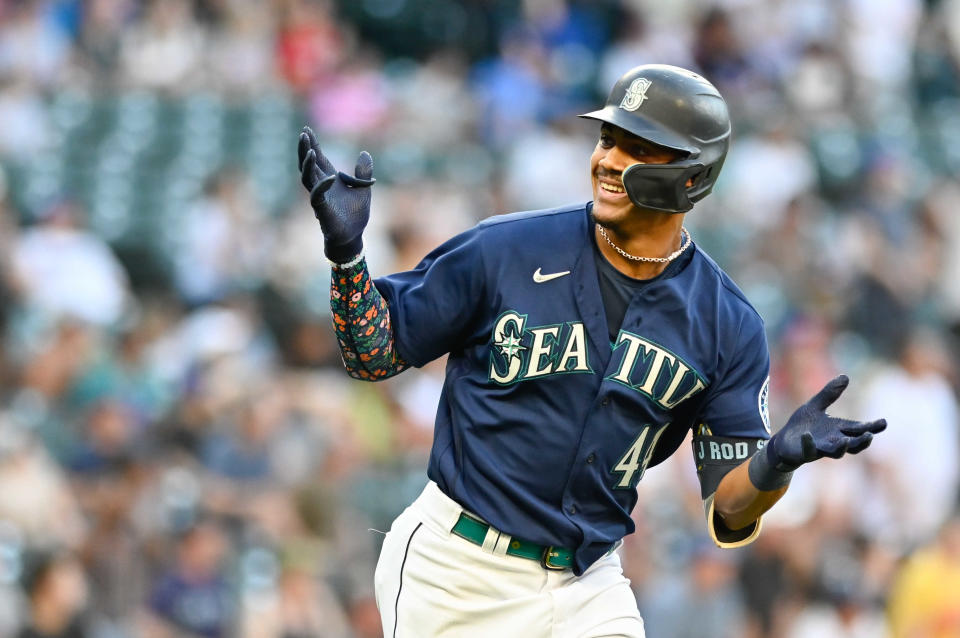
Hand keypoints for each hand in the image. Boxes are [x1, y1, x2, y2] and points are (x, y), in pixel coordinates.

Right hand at [298, 126, 375, 262]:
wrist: (353, 236)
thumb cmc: (355, 214)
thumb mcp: (364, 189)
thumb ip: (363, 172)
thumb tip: (365, 153)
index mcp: (329, 178)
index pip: (318, 158)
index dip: (313, 145)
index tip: (307, 129)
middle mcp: (321, 186)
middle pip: (308, 164)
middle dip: (305, 149)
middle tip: (303, 134)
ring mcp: (319, 197)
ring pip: (307, 177)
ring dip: (307, 163)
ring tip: (309, 149)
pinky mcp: (321, 209)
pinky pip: (317, 195)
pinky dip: (322, 185)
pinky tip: (330, 177)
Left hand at [765, 375, 885, 470]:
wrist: (784, 442)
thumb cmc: (803, 425)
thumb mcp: (815, 406)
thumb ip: (829, 393)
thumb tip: (845, 376)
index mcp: (838, 429)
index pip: (858, 428)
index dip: (872, 426)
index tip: (884, 422)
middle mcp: (833, 441)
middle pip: (853, 444)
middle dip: (862, 441)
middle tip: (870, 435)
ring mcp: (820, 448)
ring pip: (836, 452)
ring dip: (841, 447)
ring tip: (846, 441)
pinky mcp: (805, 452)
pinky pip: (808, 450)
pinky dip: (809, 444)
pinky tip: (807, 436)